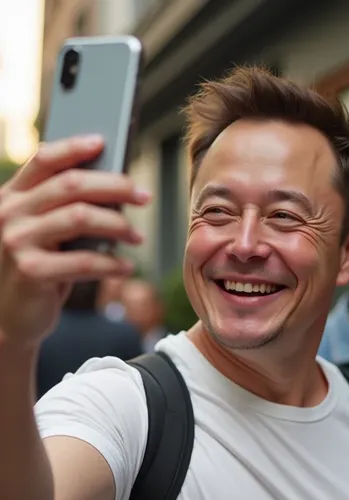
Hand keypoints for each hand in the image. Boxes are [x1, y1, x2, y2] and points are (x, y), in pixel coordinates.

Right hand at [0, 135, 149, 347]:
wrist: (10, 317)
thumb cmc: (36, 269)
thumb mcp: (42, 233)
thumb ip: (61, 209)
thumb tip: (114, 187)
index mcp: (11, 196)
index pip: (43, 159)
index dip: (74, 147)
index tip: (104, 142)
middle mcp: (9, 213)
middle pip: (71, 185)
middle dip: (114, 186)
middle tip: (144, 195)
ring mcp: (16, 242)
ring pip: (80, 218)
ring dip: (119, 226)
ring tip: (138, 236)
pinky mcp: (31, 271)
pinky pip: (84, 261)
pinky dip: (112, 264)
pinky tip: (126, 267)